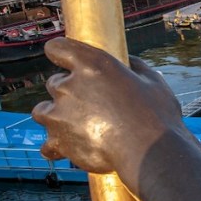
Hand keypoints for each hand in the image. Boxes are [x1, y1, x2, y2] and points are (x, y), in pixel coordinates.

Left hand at [32, 37, 182, 176]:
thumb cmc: (157, 115)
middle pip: (55, 83)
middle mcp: (69, 87)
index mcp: (92, 65)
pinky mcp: (58, 142)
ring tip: (78, 125)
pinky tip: (72, 146)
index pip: (58, 48)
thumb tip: (130, 62)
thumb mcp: (154, 82)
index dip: (61, 53)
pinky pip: (47, 144)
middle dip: (69, 91)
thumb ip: (136, 68)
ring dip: (56, 115)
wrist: (150, 153)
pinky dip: (57, 145)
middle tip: (93, 103)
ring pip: (43, 111)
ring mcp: (59, 115)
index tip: (67, 61)